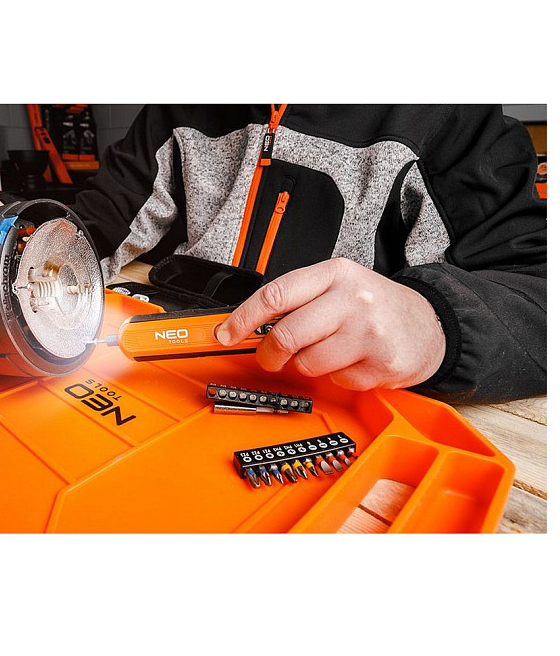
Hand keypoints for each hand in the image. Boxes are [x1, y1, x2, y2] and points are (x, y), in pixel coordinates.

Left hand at [216, 257, 445, 390]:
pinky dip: (337, 377)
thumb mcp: (338, 287)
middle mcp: (352, 299)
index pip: (275, 294)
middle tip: (270, 358)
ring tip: (328, 353)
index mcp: (334, 274)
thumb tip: (246, 325)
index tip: (225, 334)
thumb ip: (298, 301)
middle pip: (286, 334)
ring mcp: (368, 332)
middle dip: (270, 354)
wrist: (430, 325)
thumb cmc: (375, 306)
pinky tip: (354, 362)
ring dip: (309, 365)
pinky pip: (337, 380)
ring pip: (308, 363)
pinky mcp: (381, 363)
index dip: (242, 318)